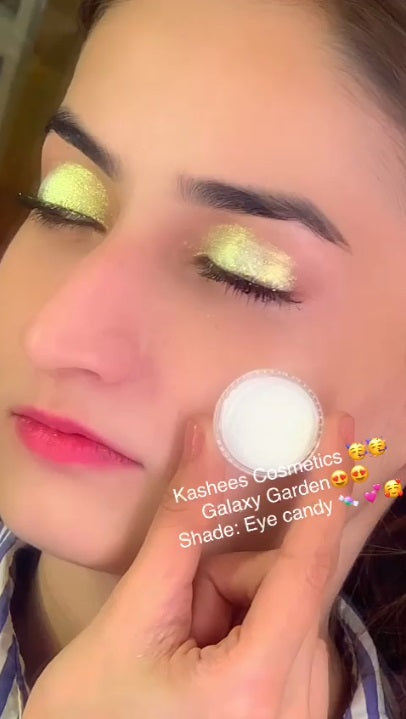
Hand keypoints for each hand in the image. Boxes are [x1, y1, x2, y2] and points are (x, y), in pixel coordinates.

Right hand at [23, 413, 352, 718]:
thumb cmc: (95, 709)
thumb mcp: (133, 612)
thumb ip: (181, 523)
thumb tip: (207, 435)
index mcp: (255, 689)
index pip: (305, 568)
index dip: (324, 489)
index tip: (339, 428)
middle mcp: (297, 712)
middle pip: (287, 591)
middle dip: (230, 581)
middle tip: (173, 621)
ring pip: (289, 611)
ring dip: (237, 608)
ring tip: (183, 653)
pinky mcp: (297, 716)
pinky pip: (291, 637)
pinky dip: (252, 628)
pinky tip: (207, 662)